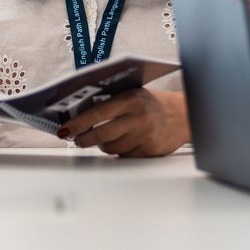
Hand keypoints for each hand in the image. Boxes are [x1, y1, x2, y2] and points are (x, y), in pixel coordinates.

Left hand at [56, 88, 188, 157]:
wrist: (184, 115)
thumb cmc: (153, 103)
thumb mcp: (133, 94)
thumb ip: (111, 101)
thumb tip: (79, 113)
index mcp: (131, 99)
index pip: (97, 113)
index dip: (78, 123)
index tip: (65, 129)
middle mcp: (138, 118)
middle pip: (101, 135)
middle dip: (84, 139)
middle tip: (76, 139)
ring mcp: (144, 136)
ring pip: (111, 148)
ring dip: (103, 144)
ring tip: (104, 137)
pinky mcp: (149, 151)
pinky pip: (124, 155)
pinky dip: (119, 150)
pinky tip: (124, 141)